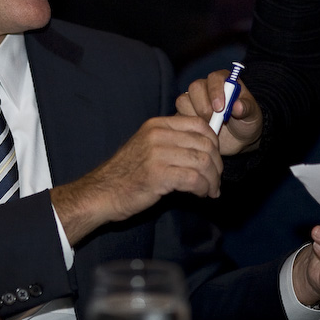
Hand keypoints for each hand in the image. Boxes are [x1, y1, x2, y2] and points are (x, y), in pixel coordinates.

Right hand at [51, 116, 221, 243]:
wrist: (102, 192)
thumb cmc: (127, 173)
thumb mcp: (148, 146)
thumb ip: (172, 141)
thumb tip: (204, 148)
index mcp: (157, 125)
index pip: (198, 124)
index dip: (213, 141)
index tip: (215, 158)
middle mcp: (158, 135)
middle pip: (205, 144)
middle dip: (216, 165)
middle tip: (216, 180)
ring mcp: (158, 154)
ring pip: (202, 162)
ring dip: (212, 179)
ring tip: (211, 190)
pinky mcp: (158, 175)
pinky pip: (194, 179)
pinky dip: (203, 188)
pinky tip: (202, 194)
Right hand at [175, 70, 262, 154]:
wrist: (238, 139)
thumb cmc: (246, 122)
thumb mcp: (252, 115)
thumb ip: (247, 108)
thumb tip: (237, 106)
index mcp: (224, 81)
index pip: (215, 78)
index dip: (215, 91)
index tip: (220, 108)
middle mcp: (206, 87)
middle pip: (195, 87)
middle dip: (204, 106)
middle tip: (214, 121)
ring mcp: (194, 100)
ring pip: (184, 100)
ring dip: (195, 116)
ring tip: (209, 127)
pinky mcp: (185, 114)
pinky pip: (178, 115)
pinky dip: (188, 124)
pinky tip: (200, 131)